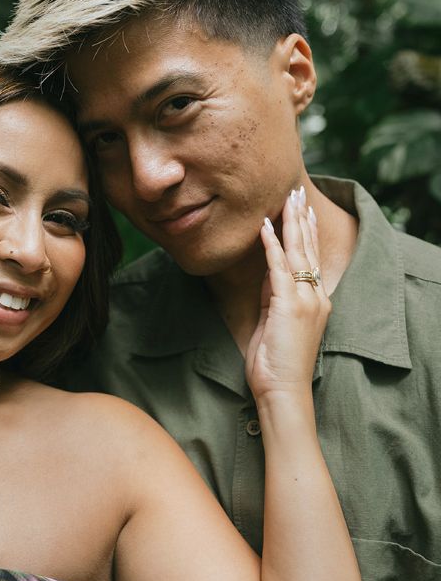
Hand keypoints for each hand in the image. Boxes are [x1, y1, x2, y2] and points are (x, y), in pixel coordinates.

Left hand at [245, 187, 330, 403]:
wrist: (283, 389)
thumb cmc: (276, 363)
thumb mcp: (275, 322)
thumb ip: (274, 297)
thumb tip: (269, 274)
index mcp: (315, 302)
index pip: (312, 259)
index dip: (307, 233)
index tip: (303, 210)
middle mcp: (315, 297)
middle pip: (309, 249)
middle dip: (302, 218)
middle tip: (297, 192)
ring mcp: (305, 300)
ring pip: (298, 252)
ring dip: (290, 223)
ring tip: (286, 198)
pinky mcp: (289, 304)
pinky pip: (279, 267)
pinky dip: (272, 245)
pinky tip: (265, 226)